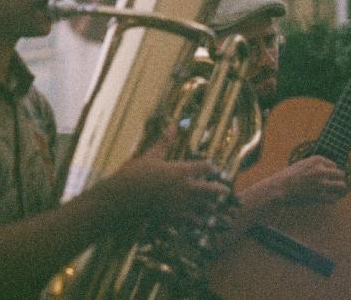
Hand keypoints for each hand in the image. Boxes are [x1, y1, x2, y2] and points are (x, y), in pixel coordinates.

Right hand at [112, 131, 229, 225]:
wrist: (124, 196)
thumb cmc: (136, 173)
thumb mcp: (151, 155)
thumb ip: (164, 142)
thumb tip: (173, 127)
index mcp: (181, 170)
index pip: (204, 167)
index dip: (209, 167)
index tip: (211, 167)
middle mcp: (185, 188)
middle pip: (211, 190)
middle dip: (219, 190)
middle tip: (225, 191)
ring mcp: (182, 204)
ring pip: (205, 207)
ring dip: (211, 207)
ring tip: (215, 207)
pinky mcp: (174, 217)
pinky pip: (192, 221)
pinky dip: (198, 222)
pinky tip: (199, 223)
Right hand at [273, 155, 347, 204]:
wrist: (280, 187)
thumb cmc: (289, 176)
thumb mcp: (302, 164)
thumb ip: (316, 166)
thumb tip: (331, 171)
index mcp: (317, 160)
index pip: (333, 165)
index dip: (329, 171)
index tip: (323, 175)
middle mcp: (321, 170)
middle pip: (341, 174)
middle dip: (338, 178)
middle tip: (334, 182)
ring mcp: (322, 183)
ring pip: (342, 186)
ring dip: (339, 188)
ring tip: (334, 190)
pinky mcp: (320, 196)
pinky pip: (334, 198)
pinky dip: (332, 198)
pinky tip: (327, 198)